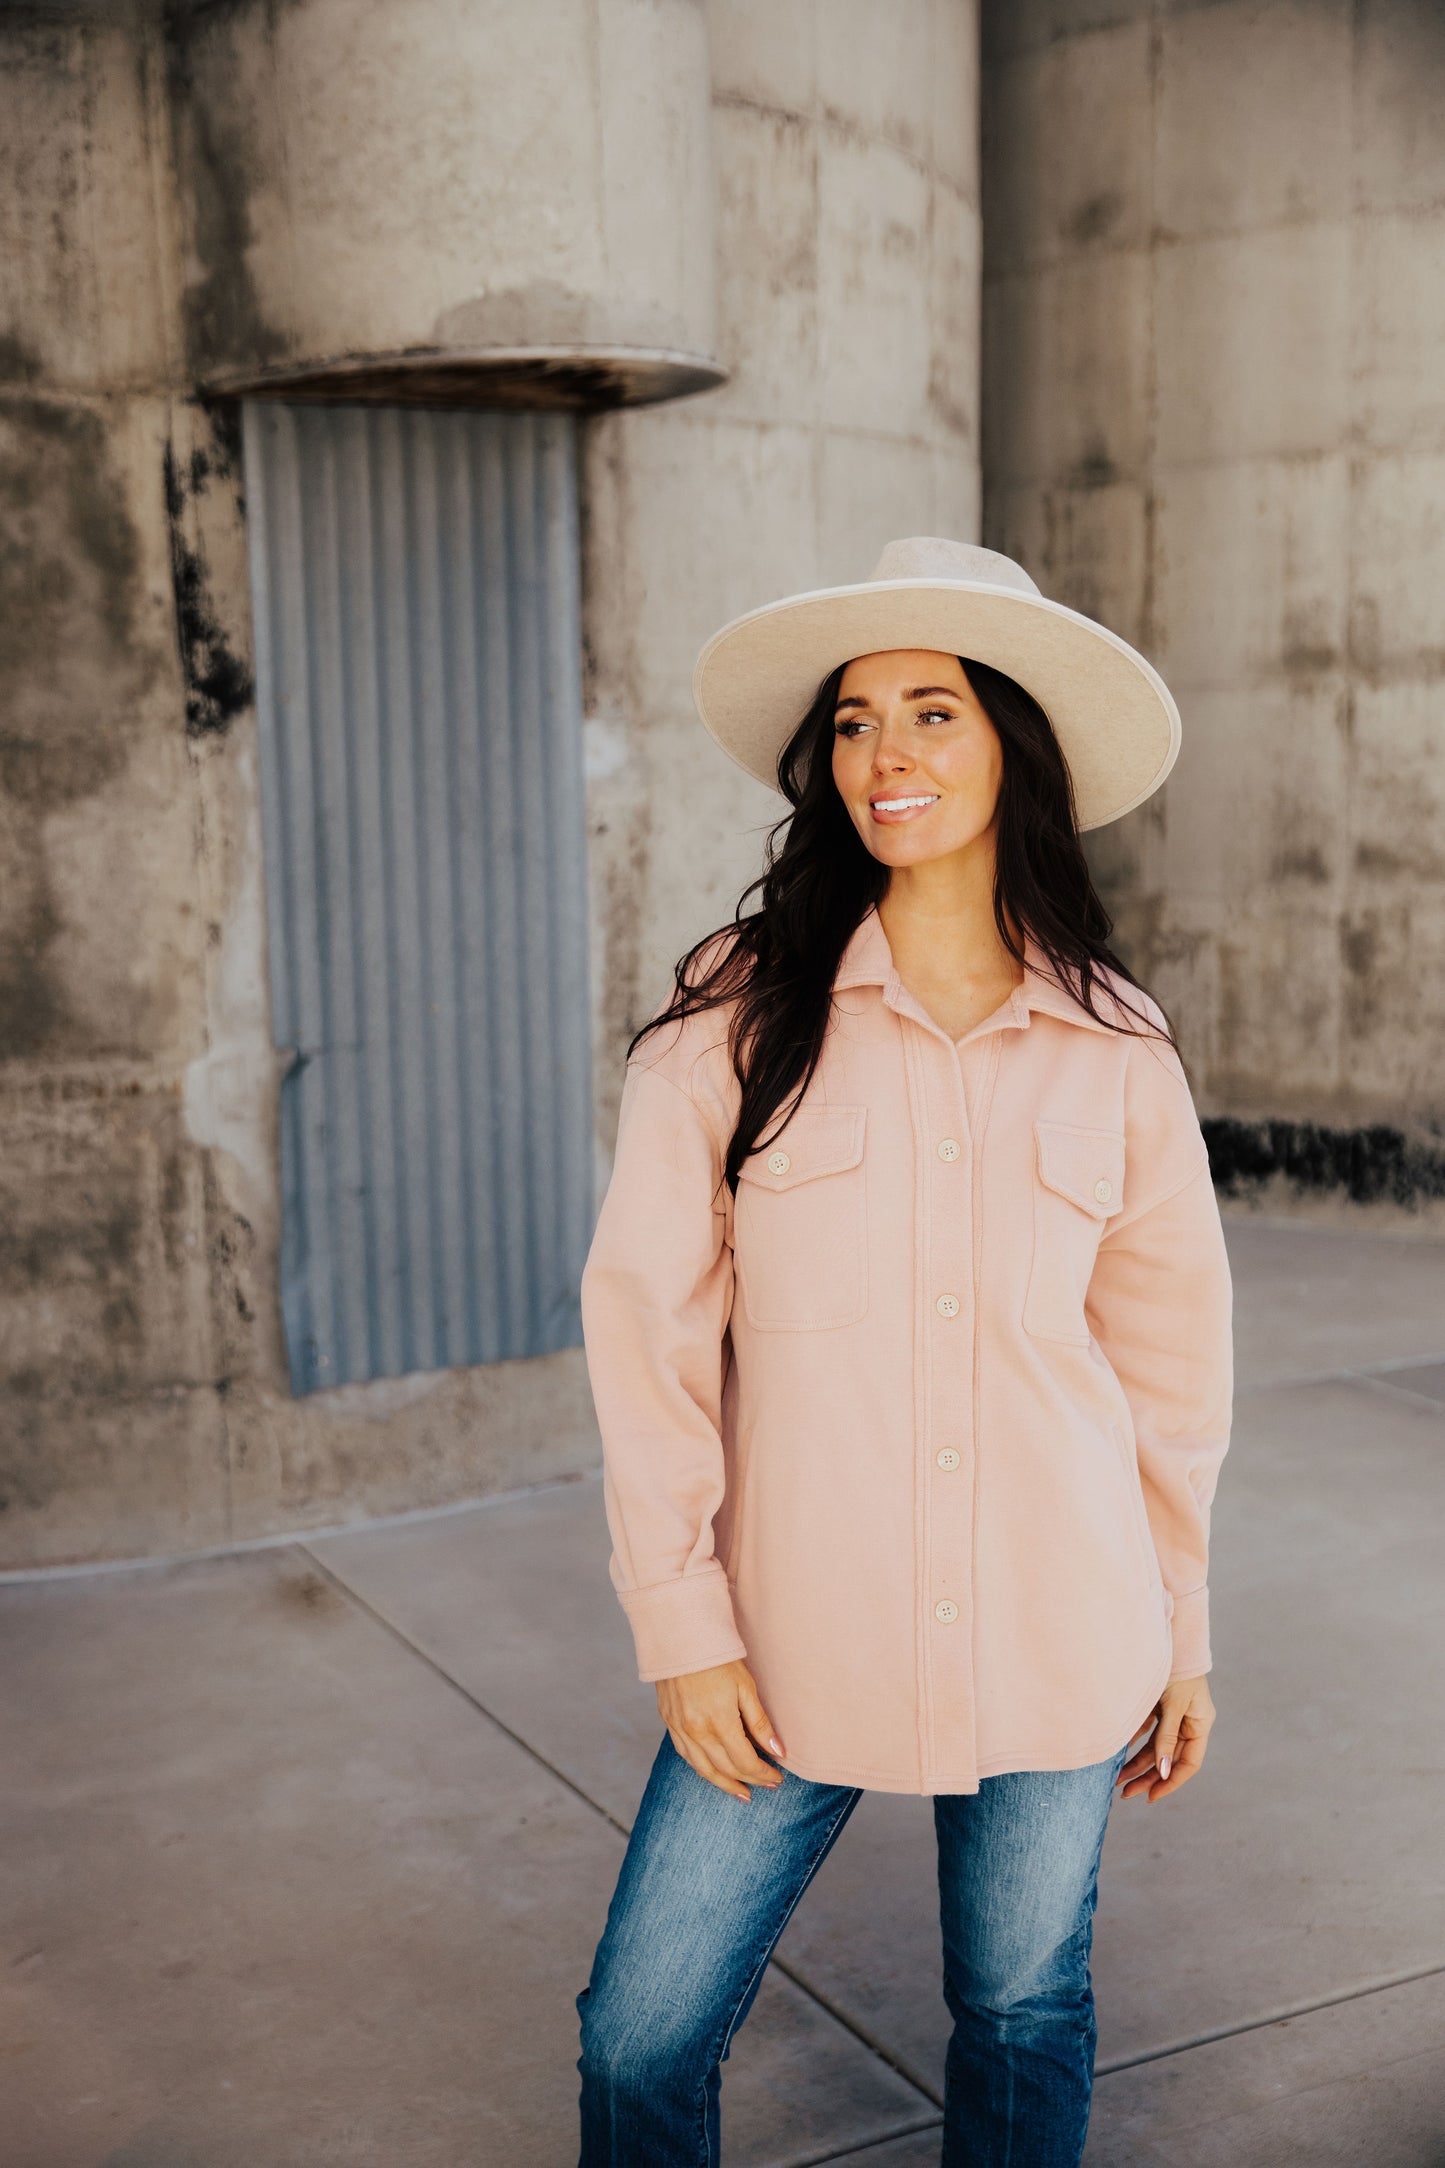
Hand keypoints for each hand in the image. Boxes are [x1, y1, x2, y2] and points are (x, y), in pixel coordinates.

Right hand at [655, 1659, 785, 1802]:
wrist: (681, 1638)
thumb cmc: (718, 1659)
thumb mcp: (746, 1687)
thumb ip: (760, 1723)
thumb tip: (778, 1752)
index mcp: (719, 1722)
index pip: (745, 1762)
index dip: (763, 1774)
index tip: (777, 1778)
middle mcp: (696, 1731)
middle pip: (726, 1769)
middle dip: (750, 1780)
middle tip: (767, 1786)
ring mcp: (679, 1729)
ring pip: (703, 1770)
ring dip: (725, 1784)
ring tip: (742, 1793)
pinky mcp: (669, 1723)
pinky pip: (686, 1756)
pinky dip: (702, 1769)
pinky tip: (714, 1773)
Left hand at [1117, 1674, 1214, 1802]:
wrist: (1169, 1634)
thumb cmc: (1176, 1668)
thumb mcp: (1173, 1704)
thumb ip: (1167, 1737)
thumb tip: (1164, 1771)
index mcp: (1200, 1724)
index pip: (1188, 1763)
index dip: (1171, 1782)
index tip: (1150, 1796)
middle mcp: (1188, 1721)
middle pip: (1169, 1758)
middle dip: (1148, 1777)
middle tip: (1126, 1793)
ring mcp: (1173, 1712)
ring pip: (1156, 1746)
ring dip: (1137, 1762)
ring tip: (1117, 1779)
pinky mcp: (1159, 1704)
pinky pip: (1147, 1729)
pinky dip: (1134, 1740)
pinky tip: (1119, 1751)